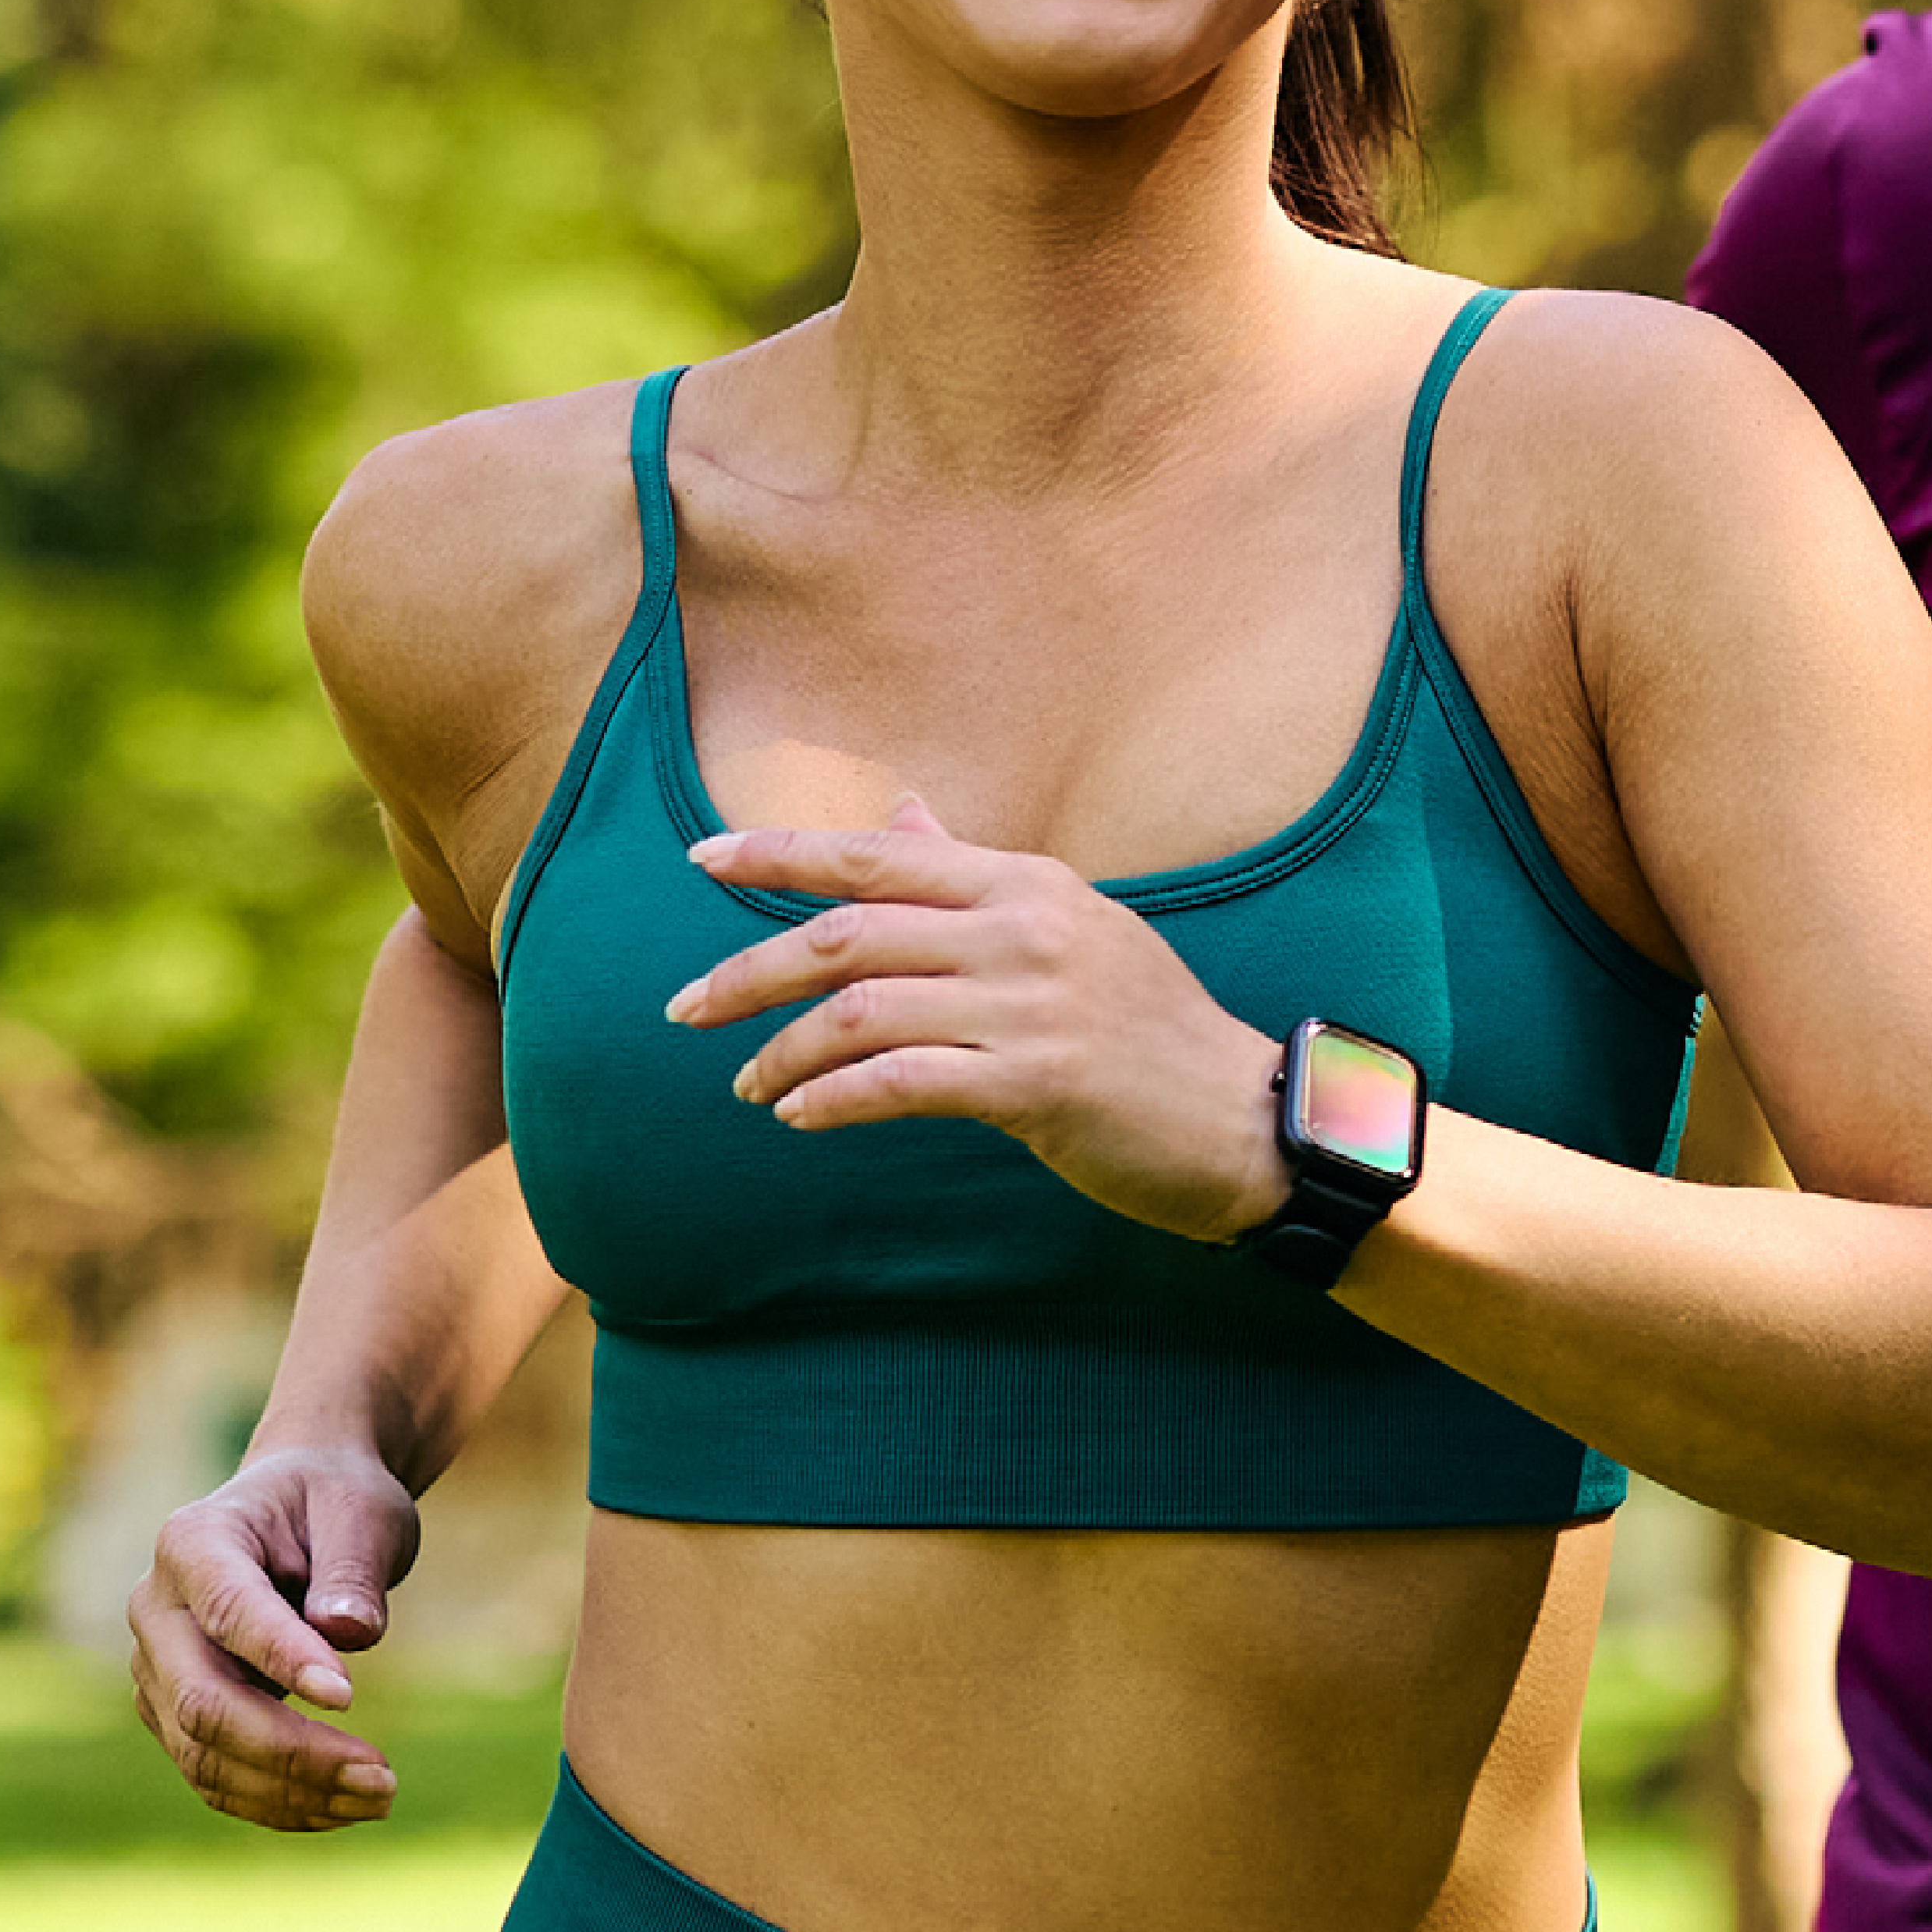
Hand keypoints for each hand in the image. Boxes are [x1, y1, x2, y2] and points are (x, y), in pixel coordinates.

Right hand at [132, 1442, 417, 1831]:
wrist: (299, 1505)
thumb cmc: (334, 1501)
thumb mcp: (361, 1510)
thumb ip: (352, 1567)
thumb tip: (349, 1635)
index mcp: (192, 1541)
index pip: (230, 1611)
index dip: (283, 1657)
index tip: (349, 1696)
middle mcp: (156, 1610)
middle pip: (205, 1701)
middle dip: (292, 1751)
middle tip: (384, 1778)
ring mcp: (156, 1669)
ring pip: (203, 1753)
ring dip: (289, 1791)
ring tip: (381, 1799)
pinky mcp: (173, 1713)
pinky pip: (212, 1773)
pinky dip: (274, 1801)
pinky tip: (342, 1809)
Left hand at [665, 797, 1291, 1242]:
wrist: (1246, 1120)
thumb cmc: (1149, 1031)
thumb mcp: (1070, 931)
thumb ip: (974, 874)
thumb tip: (898, 811)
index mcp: (1030, 884)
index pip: (879, 855)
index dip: (781, 854)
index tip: (703, 859)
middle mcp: (1027, 931)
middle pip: (847, 934)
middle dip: (748, 972)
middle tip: (685, 1008)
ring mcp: (1034, 1006)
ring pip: (860, 1013)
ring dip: (783, 1052)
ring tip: (749, 1085)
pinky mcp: (1038, 1082)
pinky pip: (901, 1082)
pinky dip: (834, 1099)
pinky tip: (801, 1117)